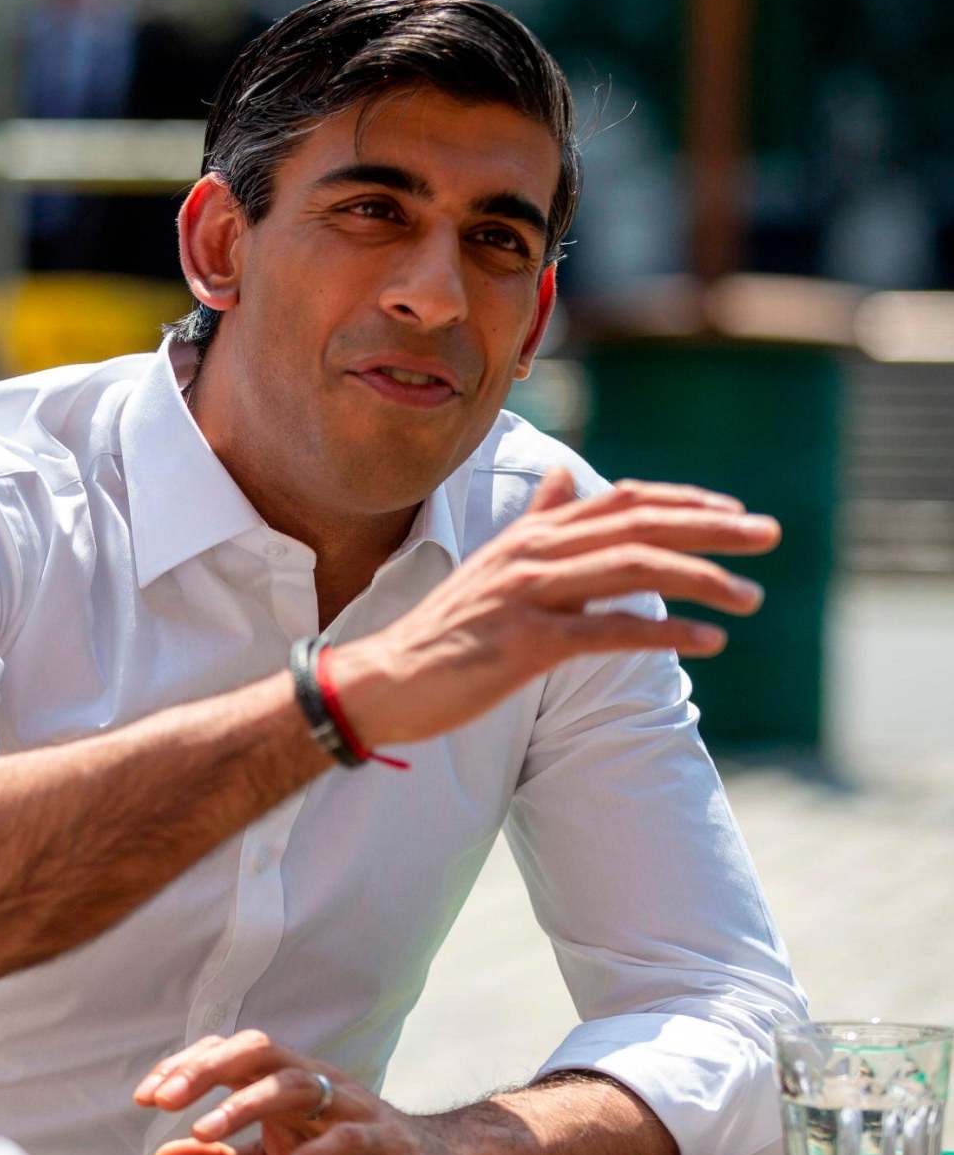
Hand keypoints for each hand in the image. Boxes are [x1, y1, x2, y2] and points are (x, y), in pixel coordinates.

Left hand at [133, 1030, 477, 1154]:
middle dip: (205, 1069)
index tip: (143, 1096)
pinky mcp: (383, 1139)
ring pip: (295, 1085)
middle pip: (256, 1051)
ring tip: (202, 1132)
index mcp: (284, 1083)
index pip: (227, 1056)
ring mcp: (350, 1105)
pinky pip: (344, 1138)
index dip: (184, 1067)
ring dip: (243, 1105)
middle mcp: (315, 1082)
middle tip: (161, 1100)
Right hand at [327, 467, 779, 749]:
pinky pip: (607, 631)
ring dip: (701, 578)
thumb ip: (535, 521)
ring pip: (631, 568)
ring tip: (750, 597)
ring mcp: (527, 596)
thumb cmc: (445, 630)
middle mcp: (531, 553)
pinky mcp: (525, 643)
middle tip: (769, 534)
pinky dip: (663, 632)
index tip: (733, 511)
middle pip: (637, 525)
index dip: (682, 501)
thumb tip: (563, 475)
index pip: (620, 501)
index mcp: (530, 535)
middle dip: (711, 527)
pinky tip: (706, 642)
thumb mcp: (491, 564)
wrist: (384, 679)